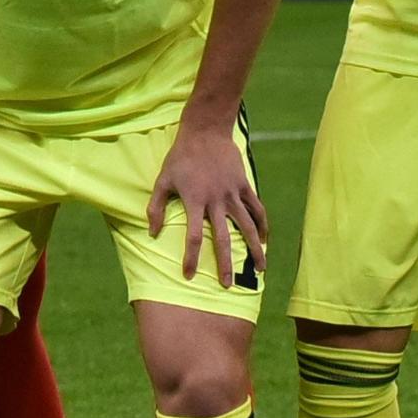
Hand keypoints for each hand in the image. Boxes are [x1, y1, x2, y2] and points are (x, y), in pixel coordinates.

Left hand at [148, 117, 267, 286]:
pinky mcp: (244, 185)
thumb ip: (155, 208)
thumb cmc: (180, 157)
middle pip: (224, 238)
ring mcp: (233, 193)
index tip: (189, 275)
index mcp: (194, 201)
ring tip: (261, 268)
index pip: (194, 237)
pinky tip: (265, 239)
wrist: (205, 131)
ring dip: (255, 248)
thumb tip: (151, 234)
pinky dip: (263, 224)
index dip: (191, 258)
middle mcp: (216, 201)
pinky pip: (257, 208)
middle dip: (226, 263)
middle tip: (228, 285)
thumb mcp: (162, 180)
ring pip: (248, 226)